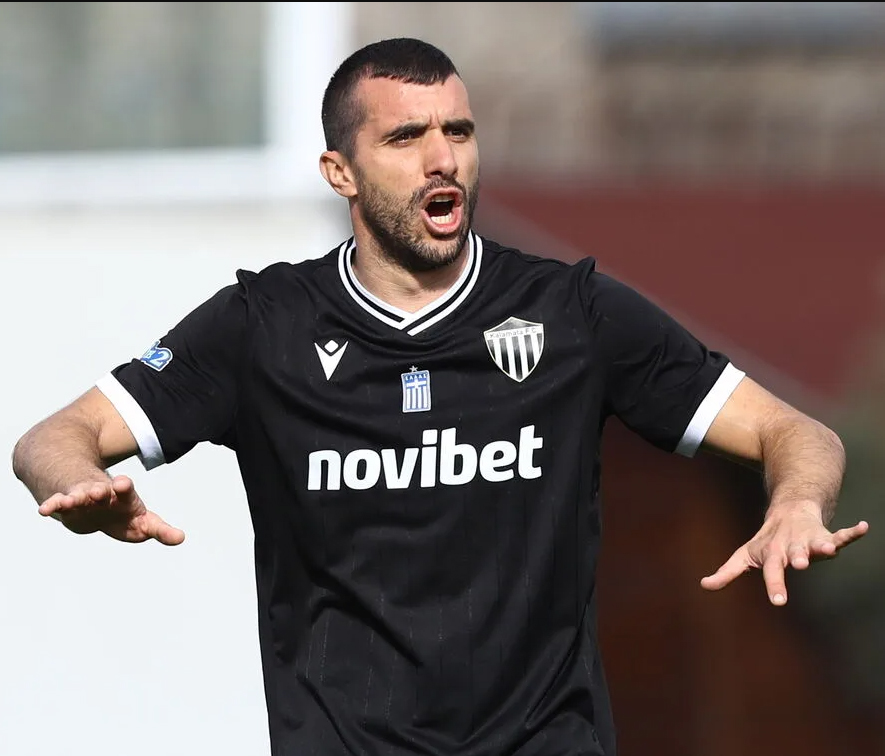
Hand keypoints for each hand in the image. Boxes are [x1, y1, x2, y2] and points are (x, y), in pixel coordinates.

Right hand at [37, 475, 184, 545]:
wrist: (94, 501)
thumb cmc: (122, 513)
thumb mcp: (143, 522)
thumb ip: (160, 530)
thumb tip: (181, 538)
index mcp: (123, 496)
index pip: (126, 490)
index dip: (123, 487)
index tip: (121, 483)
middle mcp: (103, 493)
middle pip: (101, 490)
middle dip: (100, 490)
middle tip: (99, 491)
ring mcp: (83, 497)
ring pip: (78, 495)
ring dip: (76, 498)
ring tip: (72, 500)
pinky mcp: (67, 504)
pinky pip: (58, 503)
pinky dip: (53, 506)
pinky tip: (44, 511)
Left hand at [700, 504, 868, 605]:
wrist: (786, 512)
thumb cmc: (765, 541)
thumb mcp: (744, 555)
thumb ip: (727, 572)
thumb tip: (703, 586)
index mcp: (772, 554)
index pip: (771, 572)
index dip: (775, 585)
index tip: (779, 602)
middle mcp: (791, 547)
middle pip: (795, 554)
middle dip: (798, 558)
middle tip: (800, 565)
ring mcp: (809, 539)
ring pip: (817, 543)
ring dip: (822, 546)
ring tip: (829, 549)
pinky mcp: (825, 534)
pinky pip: (841, 534)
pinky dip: (852, 532)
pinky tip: (863, 528)